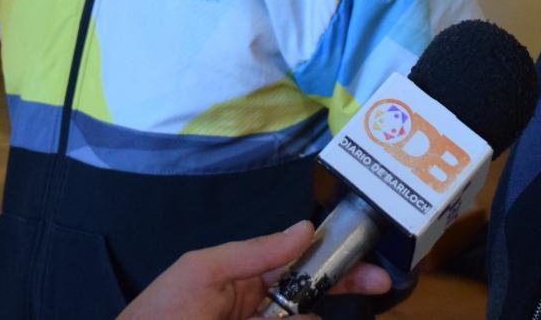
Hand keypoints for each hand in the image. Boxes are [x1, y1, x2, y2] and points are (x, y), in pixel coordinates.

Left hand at [118, 220, 391, 319]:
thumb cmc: (159, 315)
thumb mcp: (202, 272)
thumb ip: (255, 252)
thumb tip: (305, 229)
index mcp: (245, 281)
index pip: (300, 266)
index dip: (336, 262)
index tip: (370, 263)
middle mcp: (259, 309)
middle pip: (312, 297)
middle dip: (344, 285)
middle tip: (381, 284)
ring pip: (305, 319)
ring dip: (316, 311)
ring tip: (312, 298)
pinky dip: (308, 319)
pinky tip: (313, 313)